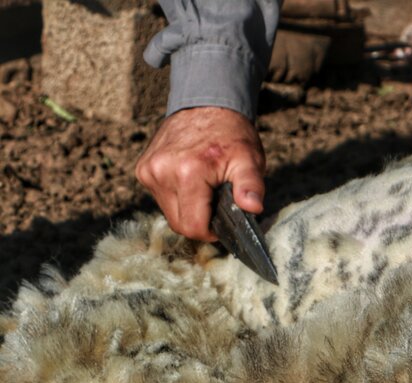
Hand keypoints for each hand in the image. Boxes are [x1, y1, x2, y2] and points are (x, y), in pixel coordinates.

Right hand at [135, 107, 266, 241]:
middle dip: (200, 221)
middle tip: (217, 203)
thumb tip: (253, 207)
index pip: (193, 227)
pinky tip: (191, 181)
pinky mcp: (142, 169)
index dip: (211, 232)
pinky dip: (178, 197)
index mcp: (187, 173)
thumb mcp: (250, 160)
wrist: (206, 105)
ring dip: (189, 209)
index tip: (223, 223)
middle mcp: (161, 172)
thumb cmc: (231, 135)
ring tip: (205, 189)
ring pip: (170, 213)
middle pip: (179, 224)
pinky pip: (161, 198)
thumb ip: (251, 186)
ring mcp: (148, 170)